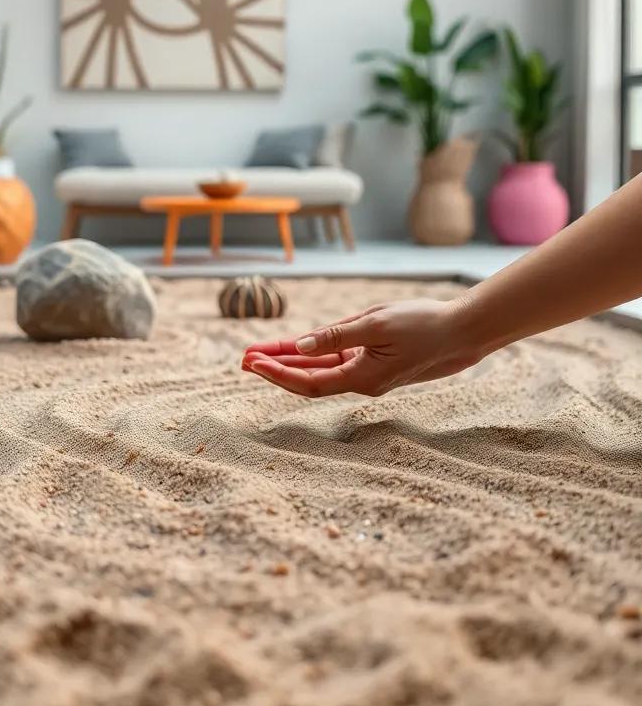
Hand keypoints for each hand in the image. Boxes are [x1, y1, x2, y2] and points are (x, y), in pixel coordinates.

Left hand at [241, 298, 484, 397]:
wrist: (462, 330)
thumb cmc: (423, 324)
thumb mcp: (375, 323)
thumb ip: (336, 335)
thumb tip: (299, 346)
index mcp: (361, 378)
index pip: (307, 383)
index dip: (276, 374)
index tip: (251, 362)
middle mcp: (361, 381)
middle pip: (307, 379)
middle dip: (274, 368)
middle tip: (242, 357)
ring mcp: (368, 372)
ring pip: (319, 369)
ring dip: (290, 360)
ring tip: (258, 351)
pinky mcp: (375, 361)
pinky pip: (335, 360)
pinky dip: (313, 354)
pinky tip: (294, 346)